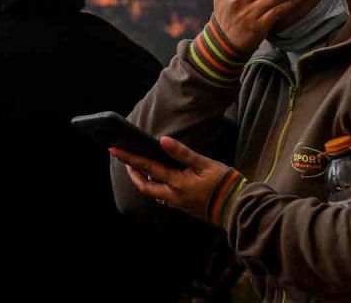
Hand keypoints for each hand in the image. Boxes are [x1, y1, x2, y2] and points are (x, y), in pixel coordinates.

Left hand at [110, 138, 230, 221]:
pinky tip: (161, 181)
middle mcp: (172, 196)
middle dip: (132, 174)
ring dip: (144, 182)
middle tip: (126, 161)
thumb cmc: (223, 183)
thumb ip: (183, 153)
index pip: (147, 169)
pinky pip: (164, 198)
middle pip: (144, 187)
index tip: (114, 149)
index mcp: (176, 183)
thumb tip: (163, 141)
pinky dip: (157, 188)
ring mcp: (178, 204)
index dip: (129, 158)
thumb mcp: (205, 164)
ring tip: (140, 169)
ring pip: (154, 194)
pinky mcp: (184, 208)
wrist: (235, 207)